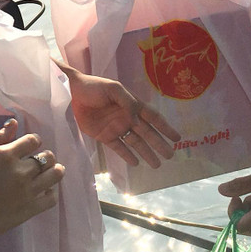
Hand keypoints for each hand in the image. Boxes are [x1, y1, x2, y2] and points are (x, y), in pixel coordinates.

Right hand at [0, 119, 63, 242]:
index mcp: (5, 155)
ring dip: (55, 171)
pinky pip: (51, 199)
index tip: (29, 147)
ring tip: (50, 172)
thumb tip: (13, 122)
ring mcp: (26, 192)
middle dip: (44, 156)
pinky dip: (51, 193)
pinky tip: (44, 191)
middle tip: (38, 161)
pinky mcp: (28, 210)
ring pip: (55, 175)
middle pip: (47, 157)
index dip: (33, 142)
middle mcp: (19, 171)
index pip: (33, 141)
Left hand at [63, 66, 177, 167]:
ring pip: (135, 143)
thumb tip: (137, 121)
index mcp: (132, 105)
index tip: (177, 138)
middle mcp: (127, 118)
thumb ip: (127, 103)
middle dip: (159, 144)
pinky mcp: (105, 136)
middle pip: (147, 133)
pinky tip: (136, 163)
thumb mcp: (113, 89)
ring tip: (157, 164)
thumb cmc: (95, 86)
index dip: (165, 127)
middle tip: (170, 156)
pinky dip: (127, 155)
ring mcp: (117, 128)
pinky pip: (119, 147)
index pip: (152, 117)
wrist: (73, 92)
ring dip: (146, 153)